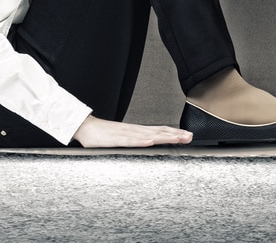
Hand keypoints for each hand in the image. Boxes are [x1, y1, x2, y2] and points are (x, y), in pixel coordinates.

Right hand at [72, 114, 192, 147]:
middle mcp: (134, 130)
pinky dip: (141, 140)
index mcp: (137, 131)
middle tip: (189, 136)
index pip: (159, 131)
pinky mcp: (116, 139)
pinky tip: (150, 141)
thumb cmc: (103, 135)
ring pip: (148, 135)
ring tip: (177, 138)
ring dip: (163, 136)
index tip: (187, 135)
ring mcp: (126, 134)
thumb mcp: (123, 139)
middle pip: (158, 132)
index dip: (173, 133)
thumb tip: (147, 146)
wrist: (86, 127)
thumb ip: (135, 142)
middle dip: (175, 134)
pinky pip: (130, 140)